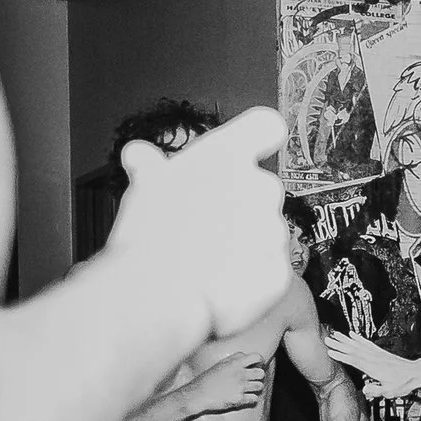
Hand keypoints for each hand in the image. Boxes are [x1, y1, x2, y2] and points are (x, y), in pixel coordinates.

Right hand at [108, 108, 288, 340]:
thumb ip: (150, 165)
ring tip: (210, 259)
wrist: (159, 294)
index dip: (259, 139)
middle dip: (241, 205)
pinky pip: (270, 269)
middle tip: (208, 224)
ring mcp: (274, 230)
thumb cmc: (150, 236)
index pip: (267, 126)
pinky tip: (221, 283)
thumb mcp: (143, 187)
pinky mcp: (280, 271)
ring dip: (245, 242)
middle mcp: (260, 187)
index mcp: (228, 156)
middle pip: (262, 188)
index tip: (248, 153)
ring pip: (266, 231)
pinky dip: (251, 277)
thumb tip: (140, 155)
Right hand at [182, 352, 265, 417]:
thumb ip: (234, 359)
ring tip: (248, 389)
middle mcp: (240, 374)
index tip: (258, 365)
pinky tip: (245, 398)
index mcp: (235, 363)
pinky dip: (251, 399)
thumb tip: (245, 356)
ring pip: (259, 386)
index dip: (260, 361)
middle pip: (261, 373)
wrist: (198, 395)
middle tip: (252, 379)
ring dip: (255, 388)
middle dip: (258, 376)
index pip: (257, 357)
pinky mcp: (239, 399)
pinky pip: (254, 399)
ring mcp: (240, 387)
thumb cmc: (208, 379)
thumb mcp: (220, 364)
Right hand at [325, 330, 420, 399]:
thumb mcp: (390, 391)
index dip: (341, 356)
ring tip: (336, 334)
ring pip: (359, 345)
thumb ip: (376, 391)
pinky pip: (367, 343)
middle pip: (353, 349)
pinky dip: (359, 338)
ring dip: (346, 339)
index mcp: (374, 368)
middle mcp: (374, 359)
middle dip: (339, 344)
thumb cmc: (403, 382)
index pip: (354, 360)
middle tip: (327, 339)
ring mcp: (377, 354)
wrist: (416, 373)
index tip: (330, 351)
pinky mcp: (381, 352)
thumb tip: (365, 391)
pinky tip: (353, 335)